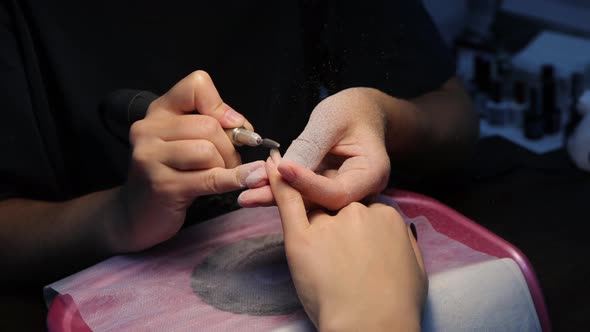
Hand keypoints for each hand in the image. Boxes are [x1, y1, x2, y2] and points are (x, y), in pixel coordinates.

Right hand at [113, 71, 264, 251]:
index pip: (196, 86)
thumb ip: (212, 125)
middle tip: (230, 162)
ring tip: (222, 175)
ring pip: (209, 151)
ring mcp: (151, 158)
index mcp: (158, 111)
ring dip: (227, 166)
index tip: (231, 127)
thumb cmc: (171, 173)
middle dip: (230, 146)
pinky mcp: (163, 186)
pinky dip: (235, 179)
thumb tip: (243, 127)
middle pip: (209, 126)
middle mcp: (148, 130)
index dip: (222, 107)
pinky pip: (210, 178)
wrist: (137, 214)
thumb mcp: (185, 141)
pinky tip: (249, 179)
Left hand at [239, 88, 390, 209]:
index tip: (281, 167)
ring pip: (307, 201)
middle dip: (284, 197)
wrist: (362, 113)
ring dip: (276, 197)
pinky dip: (280, 190)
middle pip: (320, 203)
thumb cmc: (352, 110)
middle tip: (250, 193)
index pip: (337, 193)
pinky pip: (303, 193)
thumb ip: (310, 145)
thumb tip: (284, 170)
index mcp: (372, 175)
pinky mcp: (325, 190)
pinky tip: (255, 190)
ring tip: (246, 196)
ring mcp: (342, 192)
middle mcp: (360, 191)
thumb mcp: (331, 120)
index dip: (307, 184)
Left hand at [267, 151, 426, 330]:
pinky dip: (279, 182)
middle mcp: (358, 212)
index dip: (359, 224)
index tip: (357, 244)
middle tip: (337, 254)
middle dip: (336, 222)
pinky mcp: (301, 237)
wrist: (370, 324)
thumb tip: (399, 228)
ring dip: (311, 212)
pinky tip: (273, 166)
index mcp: (386, 216)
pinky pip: (288, 202)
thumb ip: (406, 240)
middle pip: (339, 203)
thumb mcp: (416, 267)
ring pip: (315, 208)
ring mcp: (329, 223)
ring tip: (314, 242)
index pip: (366, 207)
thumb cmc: (396, 304)